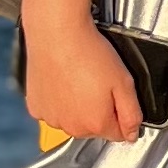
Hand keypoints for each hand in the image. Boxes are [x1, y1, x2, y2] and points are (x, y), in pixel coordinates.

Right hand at [22, 22, 145, 143]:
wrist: (56, 33)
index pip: (118, 134)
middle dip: (99, 111)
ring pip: (72, 121)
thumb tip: (132, 133)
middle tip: (97, 83)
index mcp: (96, 123)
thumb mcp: (124, 81)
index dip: (121, 116)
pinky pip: (52, 111)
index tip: (116, 97)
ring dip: (77, 107)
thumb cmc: (88, 52)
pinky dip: (58, 101)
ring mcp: (51, 118)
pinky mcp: (36, 107)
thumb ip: (132, 113)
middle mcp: (72, 127)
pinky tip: (62, 82)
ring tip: (79, 80)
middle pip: (93, 128)